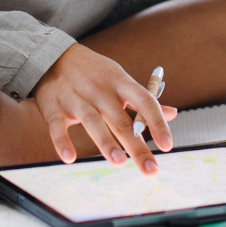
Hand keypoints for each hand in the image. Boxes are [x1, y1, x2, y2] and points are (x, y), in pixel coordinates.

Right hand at [34, 44, 176, 174]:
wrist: (52, 57)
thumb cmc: (93, 73)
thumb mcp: (120, 79)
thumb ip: (143, 100)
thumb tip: (172, 114)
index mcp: (119, 82)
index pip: (144, 101)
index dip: (157, 123)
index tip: (167, 145)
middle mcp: (99, 90)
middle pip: (121, 120)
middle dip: (137, 147)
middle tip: (150, 169)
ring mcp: (76, 99)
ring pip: (93, 122)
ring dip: (106, 143)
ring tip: (120, 162)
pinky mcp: (54, 108)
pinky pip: (58, 127)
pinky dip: (62, 142)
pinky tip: (70, 158)